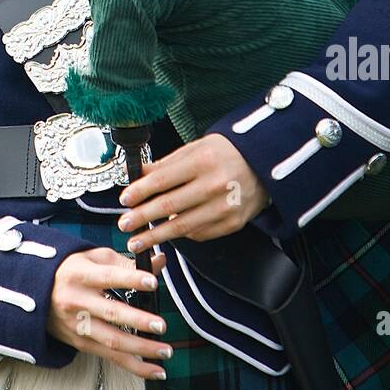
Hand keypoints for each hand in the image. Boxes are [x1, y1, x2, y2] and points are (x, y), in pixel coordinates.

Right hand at [47, 247, 170, 381]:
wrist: (35, 293)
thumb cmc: (71, 271)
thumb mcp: (93, 258)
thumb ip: (126, 262)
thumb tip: (159, 263)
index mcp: (81, 274)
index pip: (109, 277)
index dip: (131, 279)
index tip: (153, 283)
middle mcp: (77, 301)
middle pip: (111, 313)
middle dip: (138, 321)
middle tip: (162, 325)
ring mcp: (78, 325)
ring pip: (112, 341)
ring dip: (141, 349)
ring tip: (165, 352)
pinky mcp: (81, 343)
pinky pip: (110, 357)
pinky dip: (134, 366)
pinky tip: (154, 370)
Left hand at [117, 133, 268, 251]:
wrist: (265, 164)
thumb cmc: (227, 152)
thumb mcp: (196, 148)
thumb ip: (167, 163)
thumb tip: (138, 175)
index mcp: (202, 161)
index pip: (163, 179)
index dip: (140, 192)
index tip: (124, 200)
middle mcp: (214, 185)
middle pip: (169, 206)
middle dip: (142, 217)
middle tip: (124, 225)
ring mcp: (225, 207)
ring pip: (182, 227)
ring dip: (156, 236)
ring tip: (137, 241)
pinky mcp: (232, 223)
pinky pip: (200, 233)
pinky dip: (182, 235)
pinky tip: (169, 234)